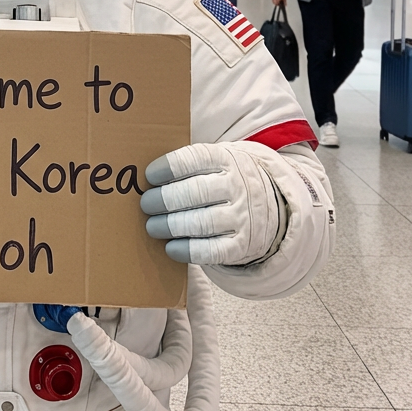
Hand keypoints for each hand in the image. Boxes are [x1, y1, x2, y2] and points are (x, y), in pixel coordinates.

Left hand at [140, 142, 283, 265]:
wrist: (269, 202)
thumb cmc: (222, 178)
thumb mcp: (212, 161)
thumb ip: (185, 164)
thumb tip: (142, 175)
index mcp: (224, 159)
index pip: (195, 159)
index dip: (169, 167)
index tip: (150, 175)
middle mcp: (236, 186)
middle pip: (195, 193)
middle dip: (165, 200)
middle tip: (146, 205)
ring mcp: (241, 216)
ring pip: (202, 222)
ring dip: (171, 226)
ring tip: (152, 226)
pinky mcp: (242, 244)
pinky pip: (213, 251)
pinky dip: (189, 251)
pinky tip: (171, 248)